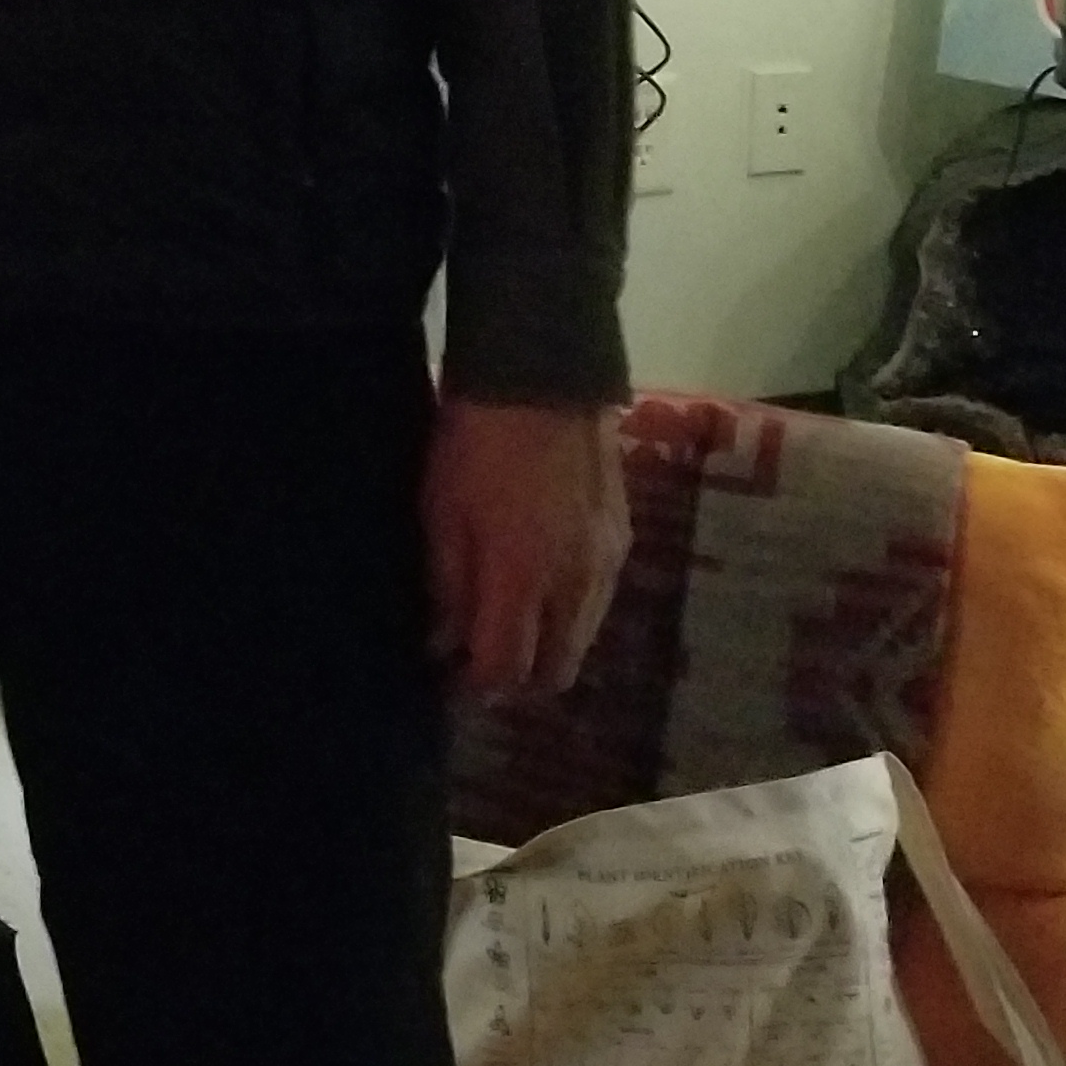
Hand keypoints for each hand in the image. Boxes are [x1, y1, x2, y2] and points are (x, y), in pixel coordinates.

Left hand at [422, 395, 627, 698]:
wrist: (544, 379)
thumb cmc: (474, 443)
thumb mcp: (441, 511)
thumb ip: (448, 586)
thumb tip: (446, 644)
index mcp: (522, 579)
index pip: (507, 668)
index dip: (477, 687)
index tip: (452, 680)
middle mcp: (574, 586)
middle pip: (557, 671)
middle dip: (518, 681)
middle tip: (482, 663)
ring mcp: (606, 565)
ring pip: (583, 641)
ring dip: (548, 649)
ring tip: (510, 627)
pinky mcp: (624, 541)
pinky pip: (598, 604)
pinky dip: (570, 615)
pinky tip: (542, 591)